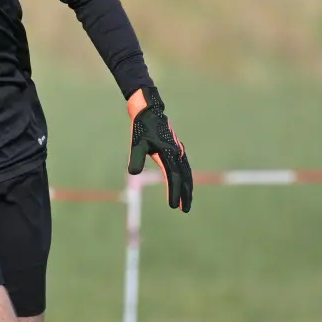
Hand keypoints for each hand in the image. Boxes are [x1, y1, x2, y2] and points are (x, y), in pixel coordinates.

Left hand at [127, 86, 192, 211]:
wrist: (149, 110)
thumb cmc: (141, 127)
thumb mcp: (136, 143)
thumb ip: (136, 158)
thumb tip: (133, 173)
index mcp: (168, 153)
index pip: (173, 177)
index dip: (174, 192)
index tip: (174, 206)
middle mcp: (177, 153)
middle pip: (185, 178)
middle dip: (185, 194)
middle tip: (186, 210)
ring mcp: (178, 151)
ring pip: (187, 173)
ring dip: (188, 187)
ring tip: (187, 201)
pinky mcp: (177, 149)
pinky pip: (185, 167)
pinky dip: (186, 178)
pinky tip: (184, 183)